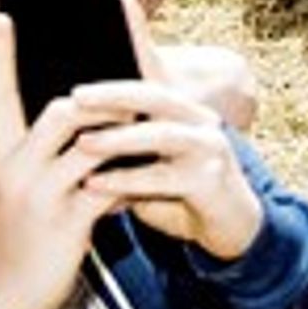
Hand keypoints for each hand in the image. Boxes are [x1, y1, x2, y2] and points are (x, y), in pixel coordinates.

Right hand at [0, 16, 123, 308]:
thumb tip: (69, 110)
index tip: (3, 18)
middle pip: (60, 111)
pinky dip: (129, 181)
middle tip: (129, 92)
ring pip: (90, 145)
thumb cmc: (17, 234)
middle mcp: (13, 170)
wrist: (6, 296)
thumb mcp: (11, 187)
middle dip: (100, 98)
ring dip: (124, 135)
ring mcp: (38, 196)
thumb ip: (32, 151)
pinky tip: (140, 183)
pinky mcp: (65, 223)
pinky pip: (109, 187)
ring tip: (145, 127)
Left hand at [68, 74, 263, 259]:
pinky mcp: (209, 180)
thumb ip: (128, 151)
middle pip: (156, 98)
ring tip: (82, 142)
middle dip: (114, 95)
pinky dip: (124, 180)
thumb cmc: (184, 194)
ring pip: (160, 135)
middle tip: (77, 98)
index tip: (79, 80)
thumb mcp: (155, 165)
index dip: (120, 79)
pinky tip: (95, 184)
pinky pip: (161, 177)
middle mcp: (203, 123)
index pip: (150, 87)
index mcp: (188, 113)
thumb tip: (77, 138)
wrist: (231, 229)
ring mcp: (210, 149)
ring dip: (117, 138)